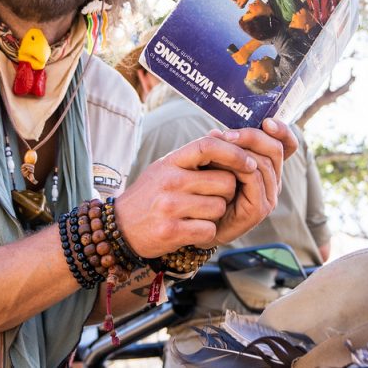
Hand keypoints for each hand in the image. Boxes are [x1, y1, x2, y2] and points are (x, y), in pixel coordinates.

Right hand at [113, 136, 257, 257]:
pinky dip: (206, 232)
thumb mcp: (165, 168)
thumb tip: (222, 135)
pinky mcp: (170, 231)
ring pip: (219, 207)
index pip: (208, 146)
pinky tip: (192, 229)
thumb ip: (192, 156)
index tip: (248, 162)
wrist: (119, 228)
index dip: (234, 152)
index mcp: (171, 162)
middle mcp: (170, 181)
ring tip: (197, 214)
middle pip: (225, 181)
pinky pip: (208, 230)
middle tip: (213, 198)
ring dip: (216, 214)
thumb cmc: (149, 196)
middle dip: (228, 192)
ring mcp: (170, 206)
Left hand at [204, 118, 296, 246]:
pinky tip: (222, 164)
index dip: (282, 130)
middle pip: (275, 149)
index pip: (287, 145)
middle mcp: (273, 181)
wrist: (196, 222)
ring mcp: (269, 196)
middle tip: (226, 134)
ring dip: (240, 149)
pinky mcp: (260, 209)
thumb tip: (216, 130)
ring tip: (218, 145)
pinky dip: (239, 166)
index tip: (267, 121)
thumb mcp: (216, 160)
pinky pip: (254, 178)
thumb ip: (224, 147)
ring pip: (264, 162)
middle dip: (251, 136)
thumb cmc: (206, 188)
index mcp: (268, 167)